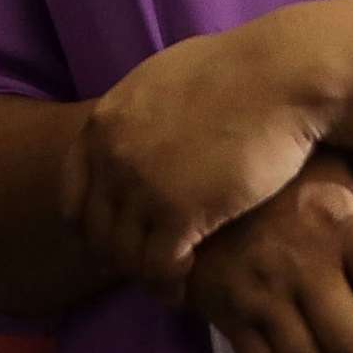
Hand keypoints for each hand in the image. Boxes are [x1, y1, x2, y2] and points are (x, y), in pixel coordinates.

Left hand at [60, 15, 330, 302]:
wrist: (280, 76)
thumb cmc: (238, 70)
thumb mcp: (163, 79)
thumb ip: (138, 113)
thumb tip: (136, 127)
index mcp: (103, 123)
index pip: (72, 196)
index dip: (91, 228)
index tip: (115, 243)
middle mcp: (111, 156)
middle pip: (96, 233)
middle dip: (119, 257)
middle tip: (147, 268)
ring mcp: (141, 186)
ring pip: (125, 256)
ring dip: (147, 275)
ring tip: (171, 281)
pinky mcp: (180, 212)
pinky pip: (158, 268)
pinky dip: (170, 283)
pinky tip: (188, 282)